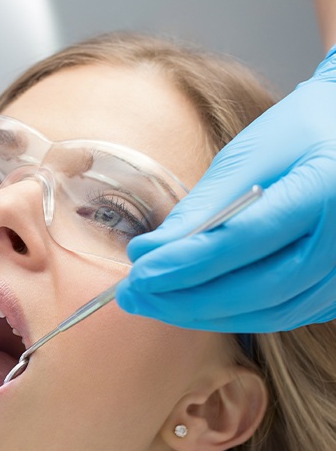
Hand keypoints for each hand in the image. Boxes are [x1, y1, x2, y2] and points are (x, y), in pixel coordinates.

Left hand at [115, 46, 335, 332]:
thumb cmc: (298, 134)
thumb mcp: (248, 154)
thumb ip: (201, 207)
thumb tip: (147, 254)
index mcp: (325, 188)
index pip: (244, 240)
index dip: (185, 264)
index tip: (137, 274)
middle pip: (256, 289)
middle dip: (184, 300)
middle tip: (132, 297)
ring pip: (267, 312)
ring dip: (201, 314)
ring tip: (151, 301)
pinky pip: (280, 315)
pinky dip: (230, 315)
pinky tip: (190, 305)